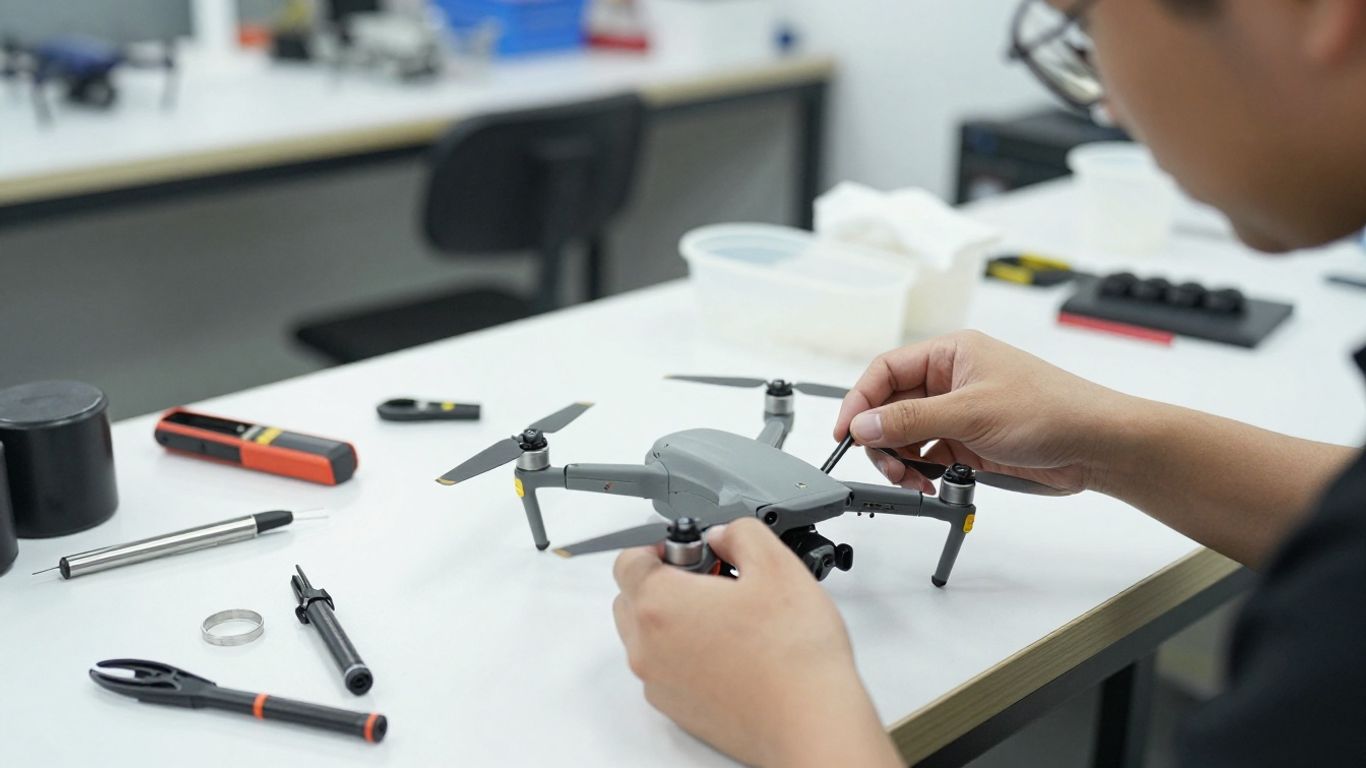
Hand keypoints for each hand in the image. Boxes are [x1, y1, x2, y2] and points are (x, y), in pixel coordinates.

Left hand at [612, 519, 900, 767]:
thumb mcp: (777, 564)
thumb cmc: (793, 655)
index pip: (628, 559)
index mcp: (659, 605)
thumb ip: (740, 533)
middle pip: (631, 598)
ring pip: (646, 636)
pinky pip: (664, 669)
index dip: (661, 546)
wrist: (810, 723)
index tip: (694, 551)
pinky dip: (685, 655)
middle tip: (713, 582)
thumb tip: (723, 535)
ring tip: (728, 619)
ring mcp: (658, 683)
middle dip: (664, 582)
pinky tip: (732, 653)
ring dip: (673, 620)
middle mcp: (647, 648)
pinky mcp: (675, 710)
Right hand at [835, 330, 1129, 494]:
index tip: (846, 432)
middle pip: (891, 406)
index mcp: (950, 354)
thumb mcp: (971, 413)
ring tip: (914, 480)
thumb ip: (911, 420)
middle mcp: (951, 379)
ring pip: (907, 435)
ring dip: (902, 460)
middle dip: (882, 438)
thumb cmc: (1052, 410)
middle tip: (886, 465)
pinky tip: (932, 485)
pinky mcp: (970, 441)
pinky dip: (923, 473)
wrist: (1097, 445)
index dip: (860, 400)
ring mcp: (959, 412)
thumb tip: (864, 424)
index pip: (885, 371)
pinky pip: (929, 456)